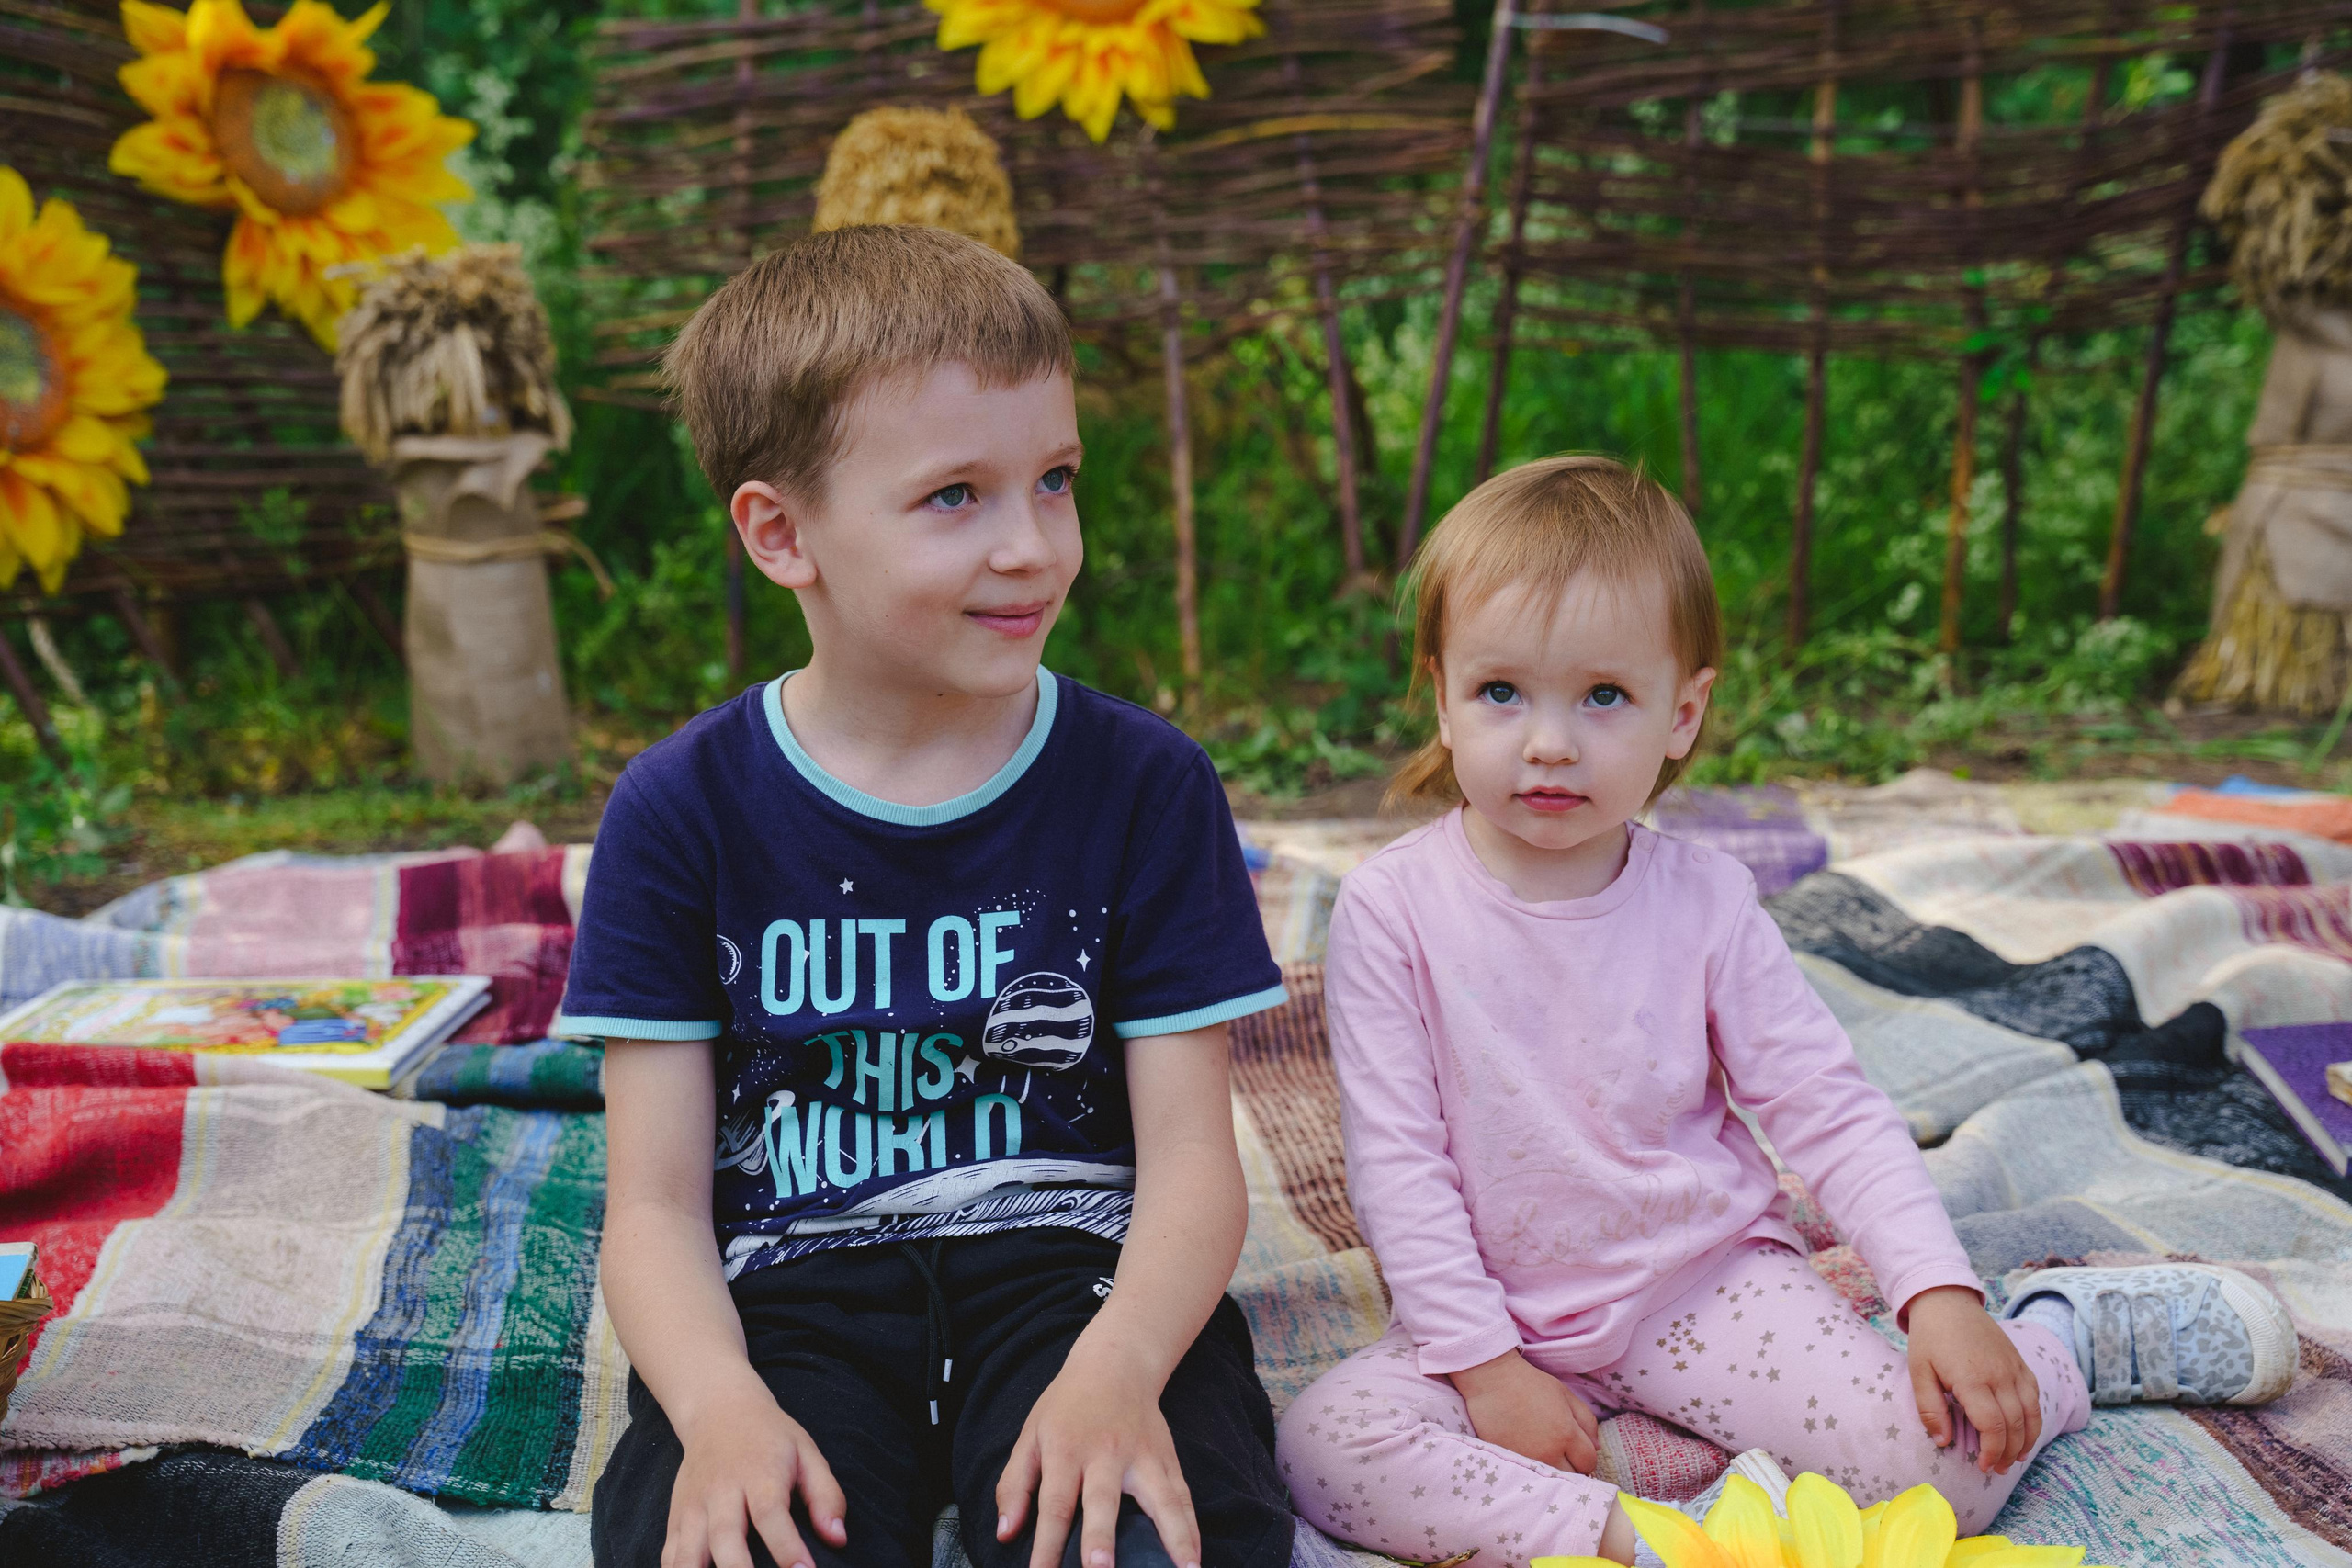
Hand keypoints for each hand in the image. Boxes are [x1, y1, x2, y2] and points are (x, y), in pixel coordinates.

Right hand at [665, 1383, 847, 1567]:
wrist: (719, 1410)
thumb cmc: (770, 1437)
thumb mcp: (807, 1454)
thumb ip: (826, 1496)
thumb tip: (837, 1538)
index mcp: (759, 1474)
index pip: (771, 1514)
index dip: (787, 1547)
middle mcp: (722, 1491)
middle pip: (725, 1536)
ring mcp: (693, 1506)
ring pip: (689, 1551)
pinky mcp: (676, 1517)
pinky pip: (670, 1554)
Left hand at [996, 1343, 1201, 1567]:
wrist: (1115, 1364)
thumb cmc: (1066, 1407)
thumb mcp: (1030, 1436)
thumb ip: (1014, 1485)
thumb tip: (1005, 1534)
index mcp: (1066, 1451)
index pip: (1054, 1506)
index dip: (1047, 1547)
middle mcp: (1106, 1454)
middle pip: (1103, 1502)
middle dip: (1101, 1538)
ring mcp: (1143, 1457)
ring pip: (1159, 1500)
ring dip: (1172, 1538)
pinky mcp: (1168, 1458)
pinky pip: (1184, 1497)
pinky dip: (1192, 1529)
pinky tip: (1195, 1559)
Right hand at [1447, 1348, 1599, 1474]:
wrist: (1492, 1380)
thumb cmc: (1530, 1383)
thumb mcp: (1565, 1394)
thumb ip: (1586, 1421)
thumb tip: (1596, 1447)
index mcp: (1566, 1433)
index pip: (1589, 1462)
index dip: (1587, 1457)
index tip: (1579, 1450)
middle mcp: (1548, 1452)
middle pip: (1573, 1477)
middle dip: (1573, 1467)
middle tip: (1564, 1453)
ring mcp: (1527, 1459)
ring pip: (1552, 1481)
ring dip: (1554, 1471)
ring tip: (1547, 1456)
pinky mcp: (1509, 1461)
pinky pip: (1530, 1475)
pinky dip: (1534, 1470)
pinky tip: (1530, 1455)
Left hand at [1905, 1285, 2042, 1474]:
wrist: (1947, 1301)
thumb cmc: (1929, 1338)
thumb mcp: (1918, 1371)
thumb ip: (1929, 1408)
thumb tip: (1943, 1442)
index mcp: (1971, 1379)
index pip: (1992, 1426)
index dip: (1990, 1451)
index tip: (1982, 1466)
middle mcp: (1999, 1375)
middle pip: (2015, 1425)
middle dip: (2007, 1453)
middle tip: (1996, 1469)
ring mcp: (2014, 1368)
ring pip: (2031, 1413)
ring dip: (2025, 1441)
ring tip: (2013, 1459)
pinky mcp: (2020, 1362)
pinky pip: (2034, 1396)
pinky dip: (2034, 1419)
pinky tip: (2025, 1433)